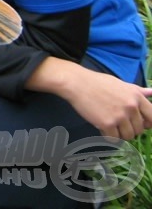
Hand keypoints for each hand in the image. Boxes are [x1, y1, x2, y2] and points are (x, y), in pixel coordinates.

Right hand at [27, 56, 151, 139]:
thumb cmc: (98, 82)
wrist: (77, 83)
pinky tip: (102, 128)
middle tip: (118, 123)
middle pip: (139, 129)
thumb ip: (138, 91)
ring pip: (128, 136)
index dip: (147, 123)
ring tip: (110, 125)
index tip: (138, 123)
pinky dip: (108, 136)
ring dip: (119, 134)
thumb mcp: (121, 84)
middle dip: (130, 129)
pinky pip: (113, 139)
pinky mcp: (107, 124)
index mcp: (136, 96)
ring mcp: (119, 116)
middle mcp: (131, 107)